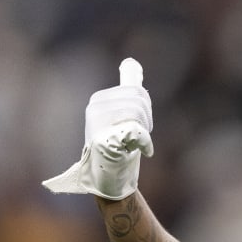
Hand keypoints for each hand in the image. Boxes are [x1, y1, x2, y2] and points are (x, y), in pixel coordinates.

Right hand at [43, 58, 152, 199]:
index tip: (140, 123)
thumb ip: (127, 88)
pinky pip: (137, 132)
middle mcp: (95, 109)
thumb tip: (131, 62)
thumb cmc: (118, 146)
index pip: (136, 92)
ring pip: (139, 115)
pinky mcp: (104, 141)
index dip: (146, 108)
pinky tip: (144, 151)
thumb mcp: (122, 112)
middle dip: (147, 119)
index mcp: (98, 100)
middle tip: (140, 135)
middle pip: (139, 101)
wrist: (109, 180)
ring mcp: (97, 125)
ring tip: (137, 144)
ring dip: (145, 132)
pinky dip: (146, 143)